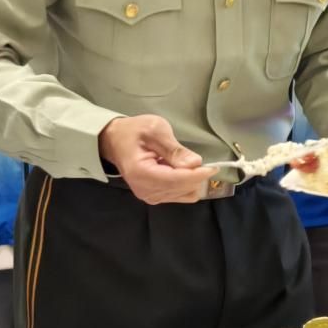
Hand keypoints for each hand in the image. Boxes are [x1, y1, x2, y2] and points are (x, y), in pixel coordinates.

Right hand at [98, 115, 216, 204]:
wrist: (114, 140)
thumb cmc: (133, 132)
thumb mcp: (155, 130)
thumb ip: (175, 149)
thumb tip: (195, 163)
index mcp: (142, 173)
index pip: (177, 181)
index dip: (198, 175)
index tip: (214, 167)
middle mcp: (145, 190)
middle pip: (183, 190)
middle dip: (196, 176)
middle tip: (197, 159)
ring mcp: (150, 196)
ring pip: (184, 195)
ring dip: (192, 181)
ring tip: (184, 162)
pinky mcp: (154, 197)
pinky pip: (179, 195)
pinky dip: (186, 184)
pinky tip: (180, 170)